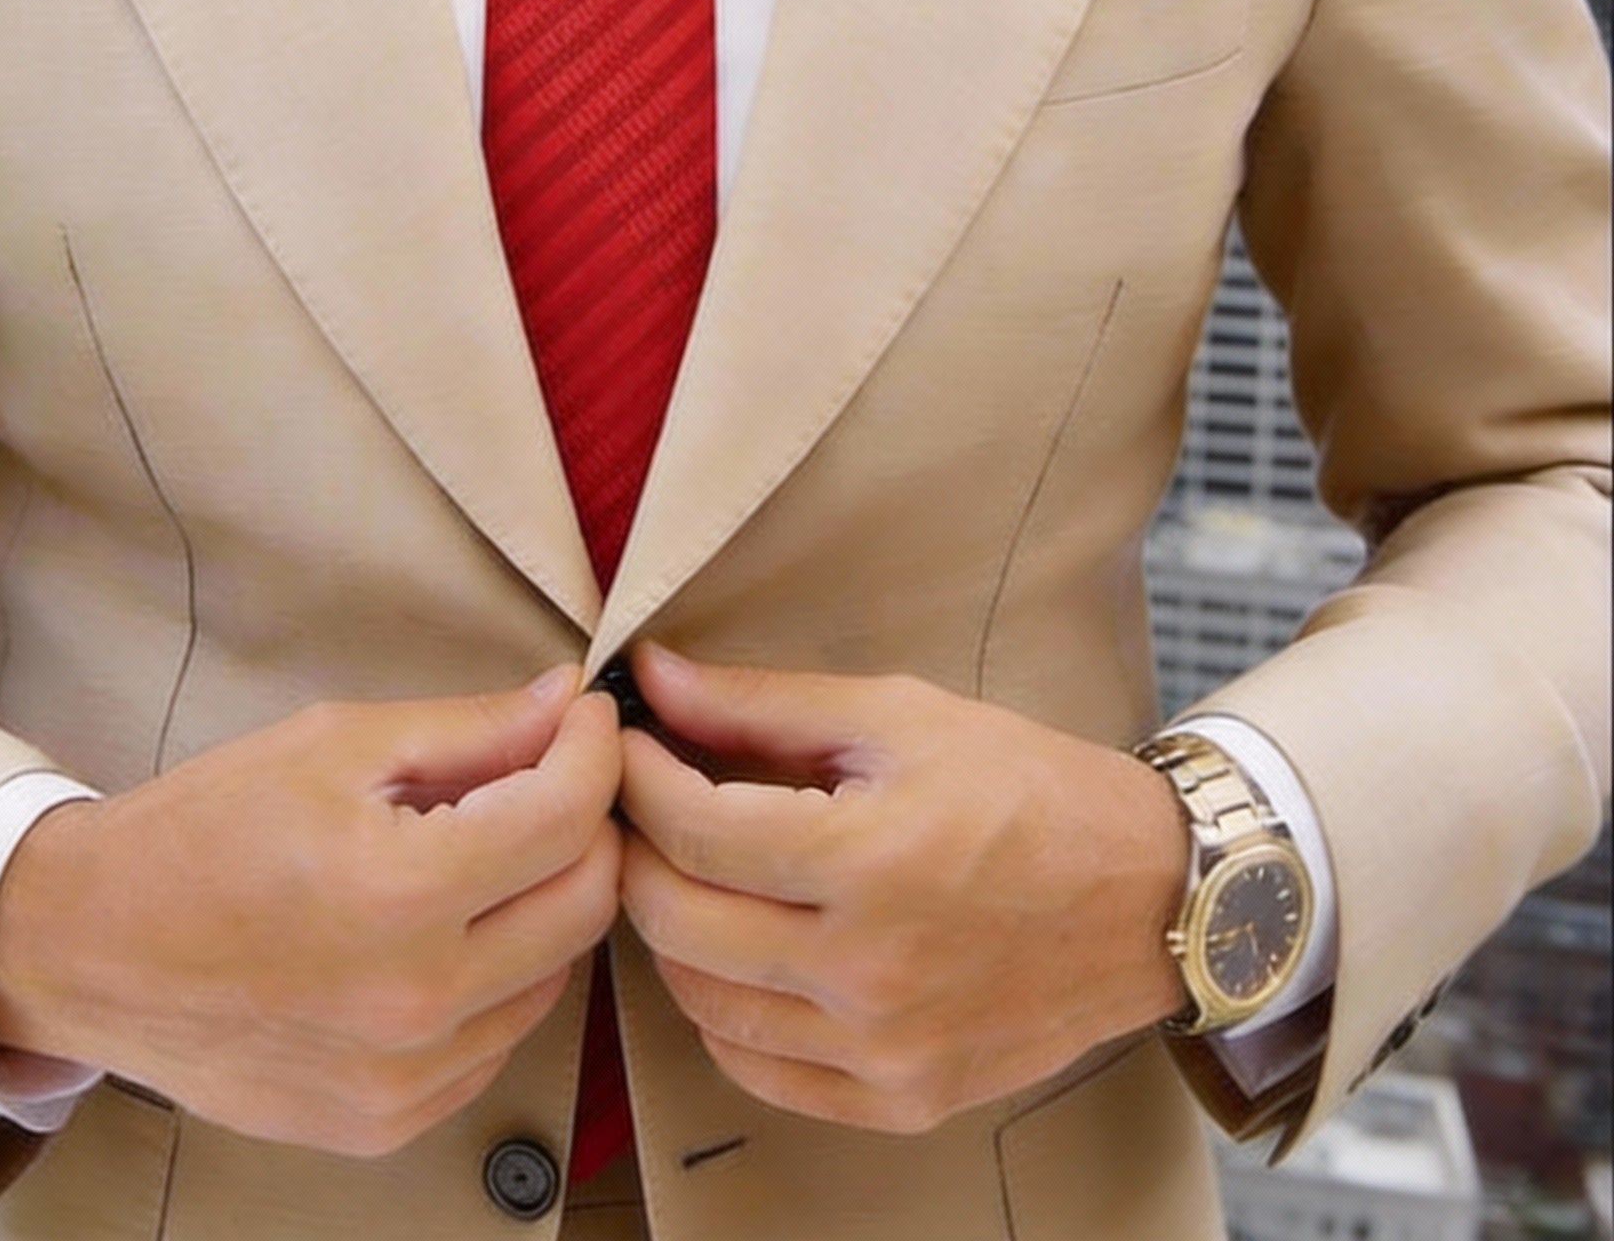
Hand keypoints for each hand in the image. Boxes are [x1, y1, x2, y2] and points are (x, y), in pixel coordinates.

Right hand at [0, 669, 621, 1155]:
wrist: (89, 947)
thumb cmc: (204, 830)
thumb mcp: (335, 745)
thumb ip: (470, 729)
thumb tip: (567, 702)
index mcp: (400, 892)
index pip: (568, 816)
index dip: (593, 749)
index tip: (585, 718)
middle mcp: (417, 1001)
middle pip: (587, 901)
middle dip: (587, 823)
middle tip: (549, 776)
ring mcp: (406, 1078)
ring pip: (555, 973)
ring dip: (543, 901)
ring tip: (482, 852)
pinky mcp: (389, 1122)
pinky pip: (498, 1038)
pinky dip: (498, 976)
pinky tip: (444, 930)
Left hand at [617, 643, 1189, 1133]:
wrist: (1148, 895)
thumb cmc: (1027, 789)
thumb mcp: (897, 716)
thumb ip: (761, 704)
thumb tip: (654, 677)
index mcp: (869, 861)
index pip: (692, 829)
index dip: (637, 777)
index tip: (626, 744)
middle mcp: (870, 971)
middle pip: (677, 920)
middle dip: (636, 849)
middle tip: (639, 803)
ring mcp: (884, 1049)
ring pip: (702, 1002)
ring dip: (671, 930)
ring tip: (687, 870)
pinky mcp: (901, 1098)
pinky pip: (757, 1071)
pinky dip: (722, 1012)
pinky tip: (736, 952)